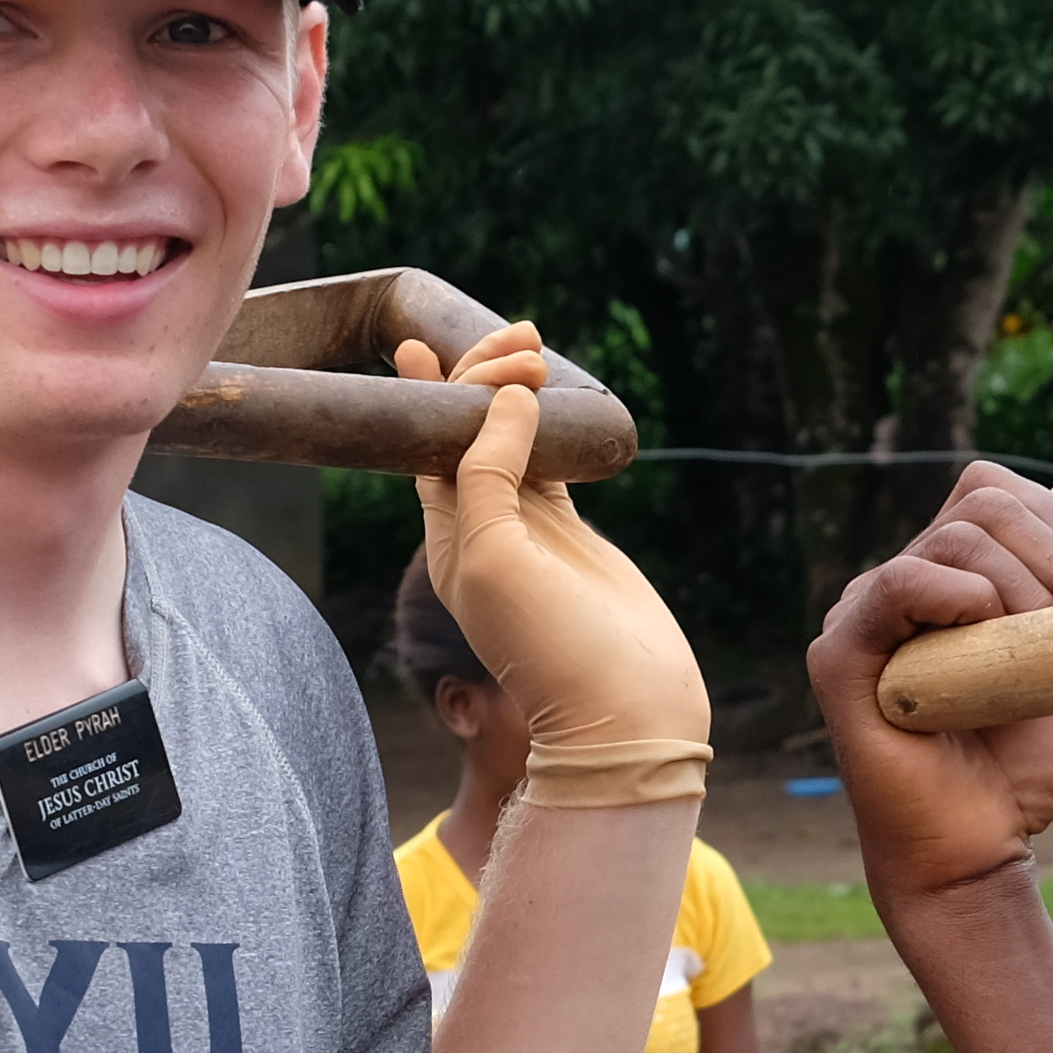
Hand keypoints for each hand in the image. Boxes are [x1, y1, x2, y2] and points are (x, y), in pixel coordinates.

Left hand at [408, 329, 708, 802]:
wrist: (624, 710)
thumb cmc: (549, 647)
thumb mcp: (496, 557)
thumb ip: (488, 475)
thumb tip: (509, 398)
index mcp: (447, 537)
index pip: (428, 444)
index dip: (435, 390)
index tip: (437, 343)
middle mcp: (482, 530)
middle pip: (468, 433)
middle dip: (484, 378)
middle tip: (524, 342)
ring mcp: (530, 531)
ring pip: (512, 441)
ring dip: (514, 391)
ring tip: (533, 345)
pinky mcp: (573, 535)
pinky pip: (553, 464)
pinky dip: (554, 426)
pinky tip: (555, 394)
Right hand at [800, 462, 1052, 915]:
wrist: (973, 851)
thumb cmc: (1012, 771)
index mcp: (948, 578)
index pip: (990, 491)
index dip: (1049, 512)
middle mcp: (900, 586)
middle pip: (978, 503)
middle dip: (1047, 549)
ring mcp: (865, 617)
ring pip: (951, 540)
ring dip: (1017, 585)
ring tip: (1030, 649)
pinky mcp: (840, 657)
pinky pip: (897, 585)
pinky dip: (956, 597)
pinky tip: (980, 634)